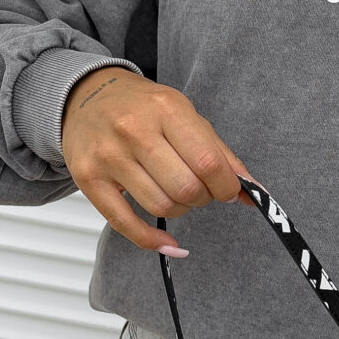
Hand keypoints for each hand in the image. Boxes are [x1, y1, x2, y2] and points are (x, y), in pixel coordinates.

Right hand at [61, 68, 250, 252]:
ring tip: (177, 195)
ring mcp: (108, 156)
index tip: (227, 189)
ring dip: (181, 211)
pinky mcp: (88, 179)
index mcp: (166, 109)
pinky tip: (168, 242)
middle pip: (186, 188)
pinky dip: (152, 240)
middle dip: (203, 198)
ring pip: (161, 206)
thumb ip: (219, 153)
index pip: (208, 162)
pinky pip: (125, 224)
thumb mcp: (184, 114)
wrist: (86, 95)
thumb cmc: (142, 107)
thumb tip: (252, 192)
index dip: (226, 186)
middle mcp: (134, 130)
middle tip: (200, 189)